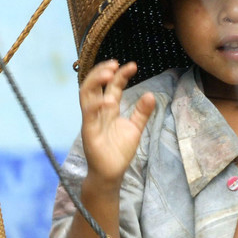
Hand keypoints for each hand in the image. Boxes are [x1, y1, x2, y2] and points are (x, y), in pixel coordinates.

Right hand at [79, 60, 156, 188]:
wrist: (110, 174)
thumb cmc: (119, 151)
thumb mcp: (134, 128)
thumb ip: (141, 112)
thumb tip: (150, 94)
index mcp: (107, 108)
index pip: (112, 86)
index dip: (120, 74)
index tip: (133, 65)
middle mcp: (97, 111)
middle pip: (94, 84)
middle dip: (102, 71)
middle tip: (115, 63)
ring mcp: (91, 120)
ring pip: (86, 94)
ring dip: (95, 81)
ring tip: (109, 73)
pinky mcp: (89, 132)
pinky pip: (89, 115)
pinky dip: (96, 105)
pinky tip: (108, 100)